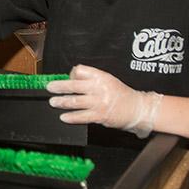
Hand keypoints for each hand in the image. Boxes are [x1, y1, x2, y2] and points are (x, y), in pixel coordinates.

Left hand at [46, 64, 163, 138]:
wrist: (138, 109)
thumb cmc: (122, 95)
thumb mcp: (109, 80)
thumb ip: (92, 79)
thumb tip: (72, 78)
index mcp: (102, 77)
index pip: (81, 71)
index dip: (72, 74)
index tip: (68, 78)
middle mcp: (99, 88)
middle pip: (74, 85)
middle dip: (59, 86)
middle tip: (50, 87)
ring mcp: (99, 102)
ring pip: (75, 101)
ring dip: (62, 102)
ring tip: (53, 102)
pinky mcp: (100, 115)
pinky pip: (82, 116)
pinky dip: (71, 117)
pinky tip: (64, 117)